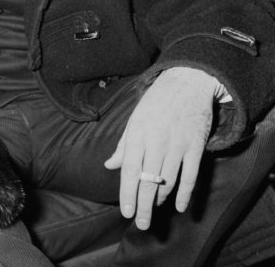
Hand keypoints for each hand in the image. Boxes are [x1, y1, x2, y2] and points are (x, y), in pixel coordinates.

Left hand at [104, 67, 215, 229]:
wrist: (187, 83)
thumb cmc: (156, 102)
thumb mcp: (134, 119)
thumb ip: (123, 145)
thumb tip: (109, 166)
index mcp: (138, 134)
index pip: (130, 170)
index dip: (127, 193)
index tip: (126, 211)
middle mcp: (156, 142)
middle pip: (148, 181)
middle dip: (143, 205)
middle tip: (141, 223)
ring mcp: (177, 145)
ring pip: (168, 181)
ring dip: (160, 199)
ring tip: (153, 209)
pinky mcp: (195, 146)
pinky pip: (191, 176)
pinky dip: (186, 194)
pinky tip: (180, 206)